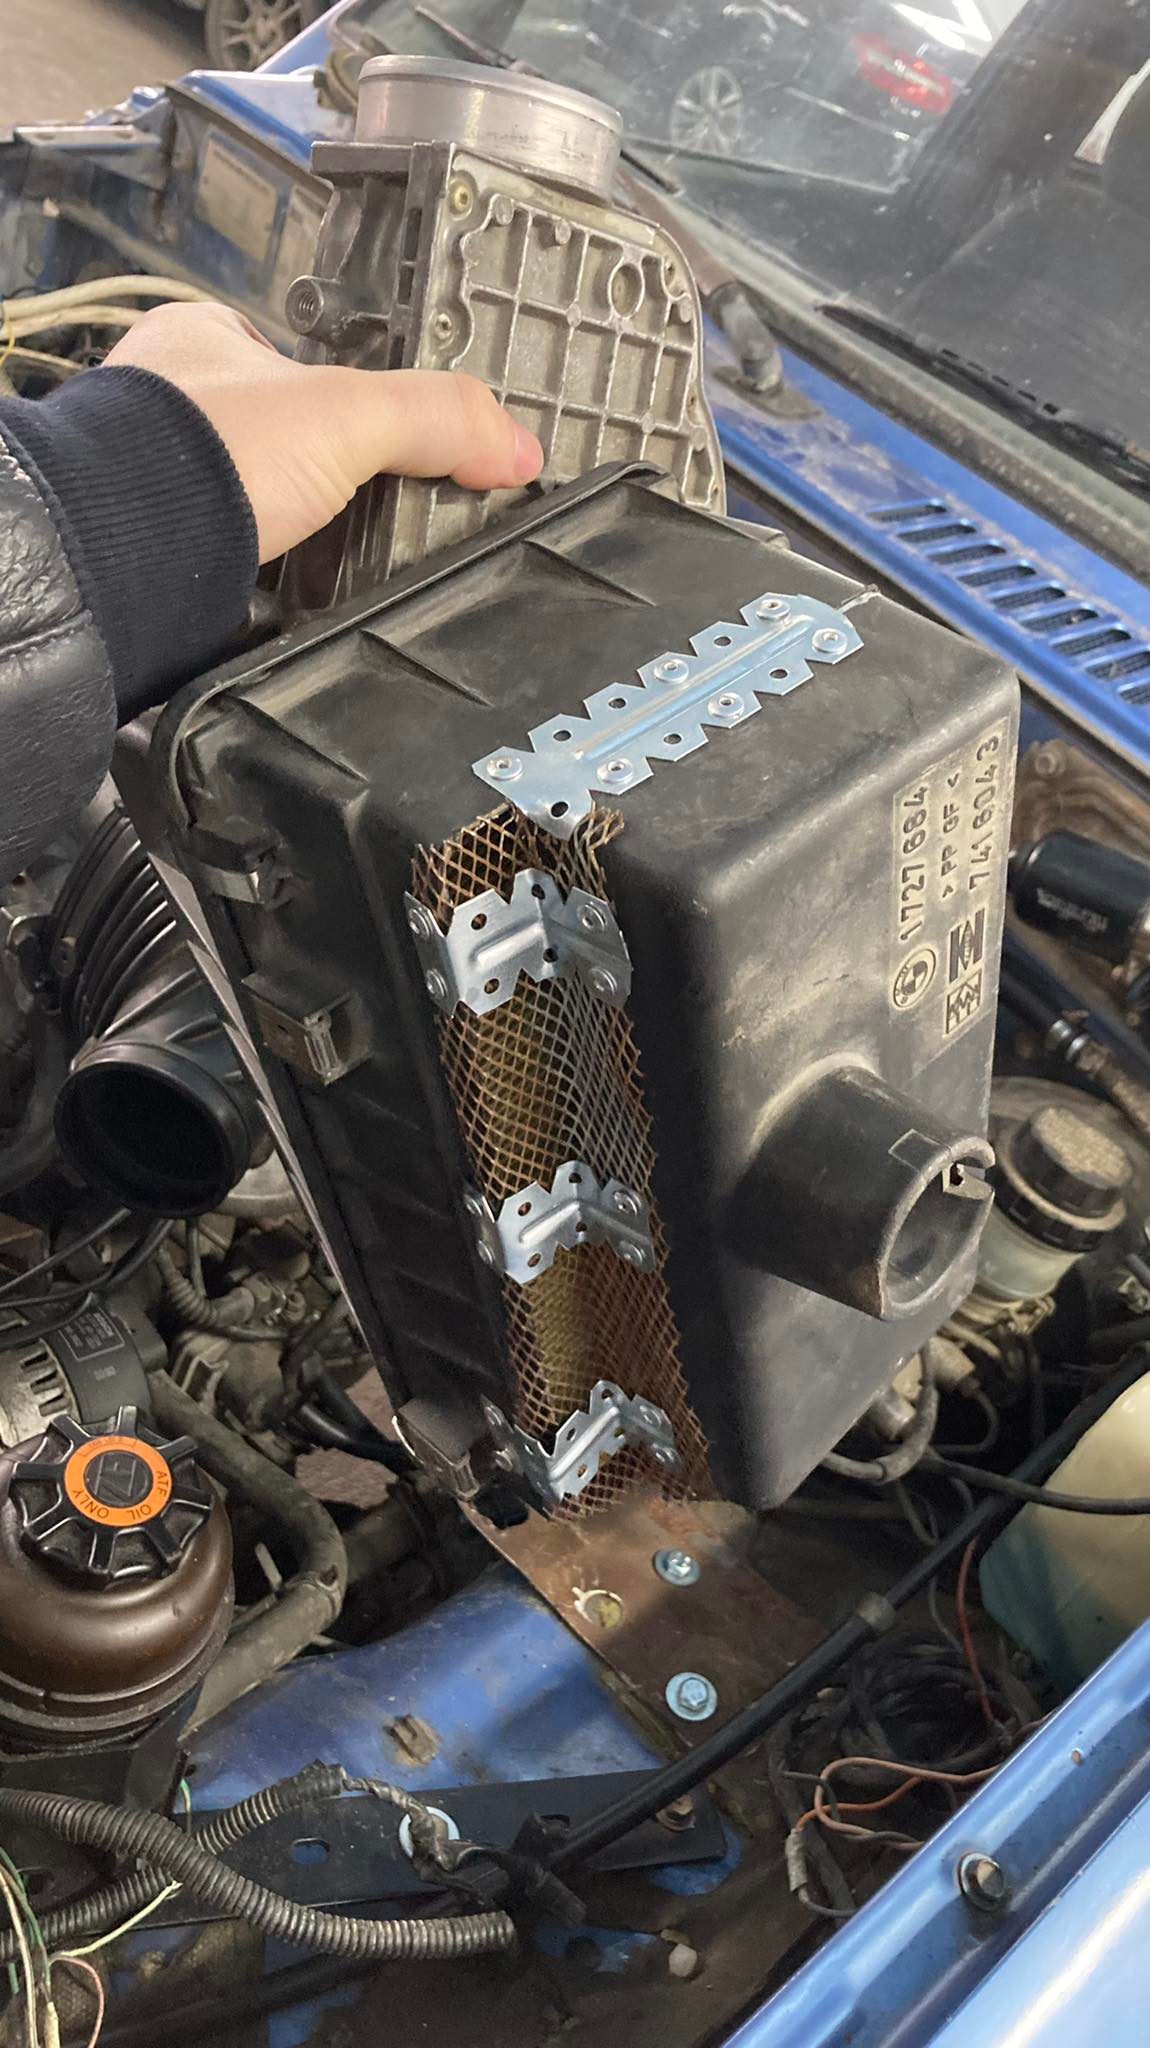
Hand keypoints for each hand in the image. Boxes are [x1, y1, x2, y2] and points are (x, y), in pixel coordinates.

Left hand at [105, 301, 544, 561]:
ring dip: (288, 527)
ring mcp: (152, 480)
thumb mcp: (350, 417)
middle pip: (268, 431)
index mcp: (198, 340)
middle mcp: (165, 405)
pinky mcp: (152, 552)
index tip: (375, 428)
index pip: (283, 349)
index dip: (337, 385)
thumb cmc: (213, 451)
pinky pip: (220, 557)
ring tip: (342, 556)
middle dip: (317, 469)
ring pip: (242, 497)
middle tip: (370, 503)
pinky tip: (290, 592)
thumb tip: (519, 448)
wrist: (127, 551)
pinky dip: (257, 575)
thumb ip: (438, 419)